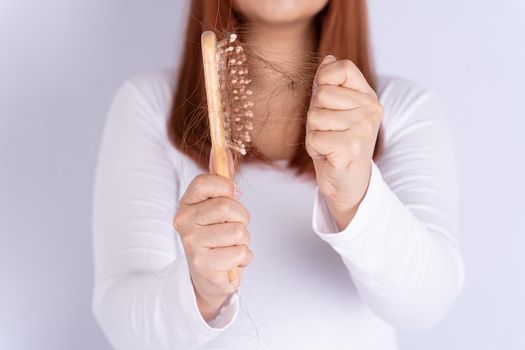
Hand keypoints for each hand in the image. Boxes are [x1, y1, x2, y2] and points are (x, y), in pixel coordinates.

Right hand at [173, 150, 251, 320]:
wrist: (208, 277)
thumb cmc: (217, 237)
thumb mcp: (217, 207)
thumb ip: (221, 180)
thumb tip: (225, 150)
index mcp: (186, 204)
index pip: (205, 181)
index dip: (226, 187)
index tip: (231, 196)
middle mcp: (183, 222)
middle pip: (227, 206)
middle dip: (242, 217)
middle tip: (234, 227)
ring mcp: (191, 244)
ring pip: (238, 231)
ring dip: (244, 240)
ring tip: (231, 246)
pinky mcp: (203, 265)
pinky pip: (241, 252)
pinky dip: (244, 258)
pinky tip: (232, 261)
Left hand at [306, 55, 382, 229]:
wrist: (347, 181)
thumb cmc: (337, 142)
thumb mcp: (334, 110)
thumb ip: (330, 84)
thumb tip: (328, 57)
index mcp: (368, 97)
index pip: (342, 68)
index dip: (323, 80)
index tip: (326, 102)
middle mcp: (371, 109)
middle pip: (322, 93)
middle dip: (315, 114)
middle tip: (329, 131)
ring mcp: (363, 129)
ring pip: (315, 116)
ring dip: (314, 133)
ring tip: (329, 143)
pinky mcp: (351, 148)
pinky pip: (314, 137)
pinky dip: (314, 149)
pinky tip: (328, 155)